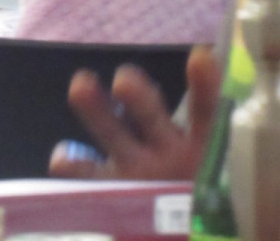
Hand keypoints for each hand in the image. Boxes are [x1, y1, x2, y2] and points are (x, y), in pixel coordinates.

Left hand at [48, 44, 220, 180]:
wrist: (190, 233)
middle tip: (124, 80)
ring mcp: (139, 175)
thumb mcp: (219, 160)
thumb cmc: (204, 188)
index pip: (208, 111)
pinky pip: (88, 177)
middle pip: (152, 119)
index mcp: (205, 146)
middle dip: (139, 98)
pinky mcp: (113, 191)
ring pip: (115, 137)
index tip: (200, 56)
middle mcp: (170, 157)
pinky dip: (72, 166)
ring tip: (80, 85)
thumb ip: (212, 120)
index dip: (205, 86)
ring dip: (96, 111)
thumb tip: (210, 57)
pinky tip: (60, 158)